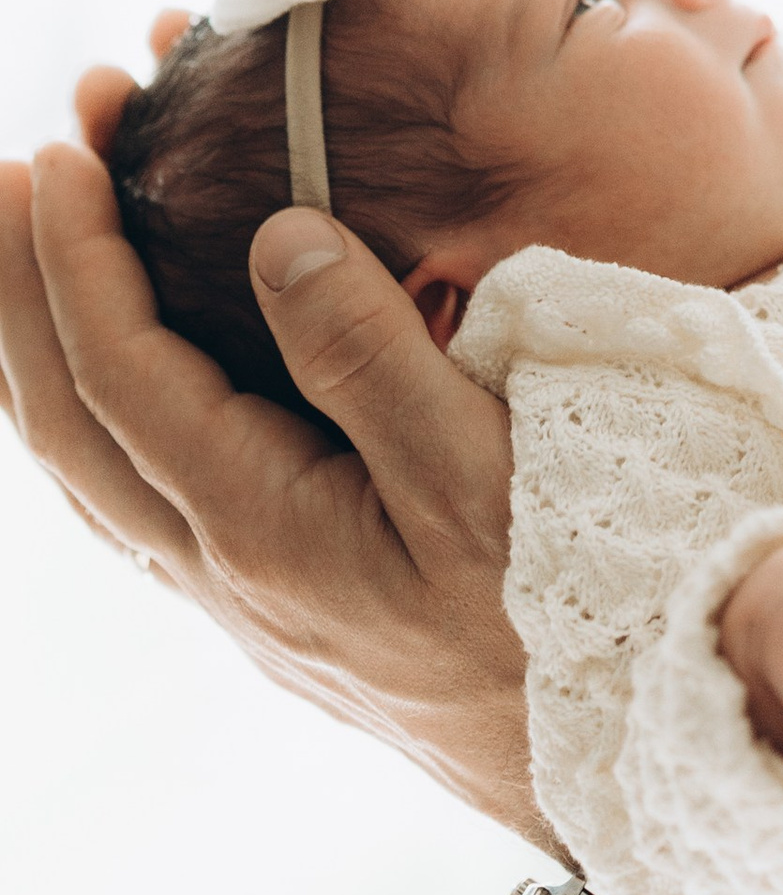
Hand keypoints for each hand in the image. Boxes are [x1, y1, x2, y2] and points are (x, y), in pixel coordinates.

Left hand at [0, 41, 543, 845]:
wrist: (611, 745)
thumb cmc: (559, 606)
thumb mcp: (479, 469)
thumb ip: (370, 354)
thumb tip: (277, 236)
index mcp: (260, 526)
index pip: (121, 374)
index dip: (75, 259)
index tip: (63, 149)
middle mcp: (222, 570)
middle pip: (69, 424)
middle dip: (24, 291)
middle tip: (18, 169)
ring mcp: (243, 597)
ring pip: (93, 471)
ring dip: (47, 354)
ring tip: (33, 255)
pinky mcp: (279, 605)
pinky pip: (141, 501)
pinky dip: (101, 419)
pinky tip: (118, 383)